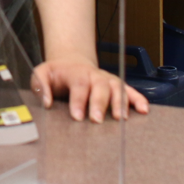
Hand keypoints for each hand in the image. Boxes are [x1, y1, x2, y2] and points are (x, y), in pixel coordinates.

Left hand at [32, 55, 149, 121]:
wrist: (71, 63)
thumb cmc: (56, 73)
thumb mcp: (42, 73)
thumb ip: (40, 85)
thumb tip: (46, 102)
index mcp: (76, 72)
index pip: (78, 84)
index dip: (79, 100)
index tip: (77, 117)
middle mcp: (94, 75)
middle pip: (100, 86)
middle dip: (99, 103)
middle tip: (97, 120)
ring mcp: (107, 79)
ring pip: (117, 88)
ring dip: (120, 102)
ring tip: (120, 119)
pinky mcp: (117, 85)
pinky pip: (130, 90)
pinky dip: (138, 99)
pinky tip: (144, 110)